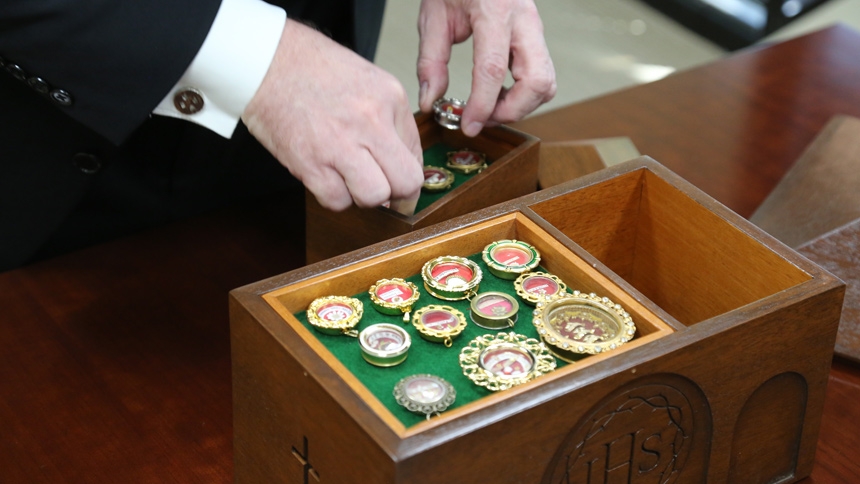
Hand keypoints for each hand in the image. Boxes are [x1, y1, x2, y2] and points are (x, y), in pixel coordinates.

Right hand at [242, 20, 423, 212]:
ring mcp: (340, 143)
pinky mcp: (310, 162)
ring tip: (350, 180)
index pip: (416, 157)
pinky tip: (326, 177)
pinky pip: (336, 201)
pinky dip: (334, 197)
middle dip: (397, 196)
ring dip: (363, 197)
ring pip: (374, 197)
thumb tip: (402, 165)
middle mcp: (370, 121)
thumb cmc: (313, 69)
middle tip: (383, 193)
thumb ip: (391, 121)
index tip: (399, 187)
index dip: (409, 178)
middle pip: (406, 183)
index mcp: (390, 98)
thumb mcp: (369, 82)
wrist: (265, 61)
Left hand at [417, 0, 556, 136]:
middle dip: (511, 110)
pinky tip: (499, 94)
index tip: (469, 125)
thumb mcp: (433, 15)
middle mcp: (523, 20)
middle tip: (482, 118)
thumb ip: (431, 61)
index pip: (493, 69)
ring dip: (521, 106)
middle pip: (537, 81)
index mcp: (494, 10)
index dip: (482, 105)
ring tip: (490, 108)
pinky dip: (525, 94)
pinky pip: (542, 75)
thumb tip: (430, 100)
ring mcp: (535, 28)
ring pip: (546, 82)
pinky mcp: (537, 36)